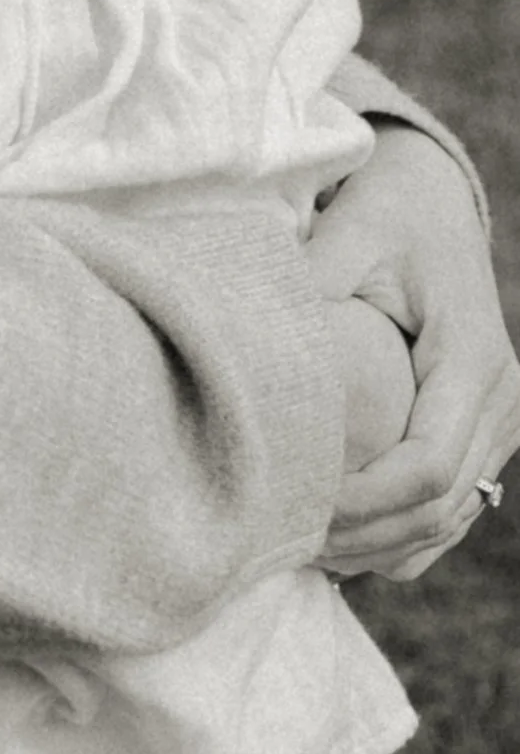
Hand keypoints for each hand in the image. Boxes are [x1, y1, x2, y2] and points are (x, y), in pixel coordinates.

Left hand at [309, 124, 519, 579]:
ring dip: (382, 545)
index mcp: (472, 358)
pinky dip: (405, 534)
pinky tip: (343, 543)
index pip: (427, 466)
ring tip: (305, 552)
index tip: (298, 510)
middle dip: (365, 536)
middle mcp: (503, 399)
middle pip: (441, 506)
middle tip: (287, 546)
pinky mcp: (485, 431)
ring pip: (452, 517)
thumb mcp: (351, 230)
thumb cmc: (386, 212)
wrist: (435, 201)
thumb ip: (313, 279)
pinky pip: (456, 505)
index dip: (363, 503)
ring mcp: (503, 421)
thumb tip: (258, 339)